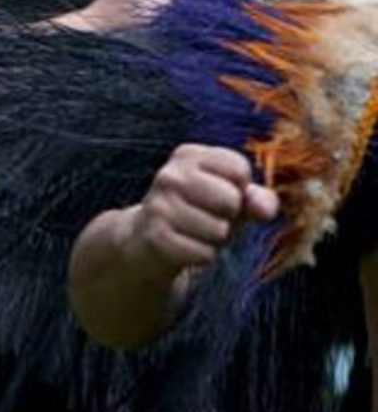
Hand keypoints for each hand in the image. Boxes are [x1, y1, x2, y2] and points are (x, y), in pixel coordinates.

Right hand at [122, 143, 277, 280]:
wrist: (145, 238)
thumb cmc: (197, 211)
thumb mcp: (230, 197)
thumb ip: (256, 198)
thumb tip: (266, 210)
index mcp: (188, 155)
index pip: (239, 169)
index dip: (240, 189)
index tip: (220, 193)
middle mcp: (169, 175)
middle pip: (231, 199)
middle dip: (229, 216)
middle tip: (207, 217)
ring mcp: (159, 205)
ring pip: (219, 230)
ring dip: (215, 239)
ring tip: (195, 233)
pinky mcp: (155, 236)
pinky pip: (205, 253)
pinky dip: (203, 256)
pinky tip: (185, 247)